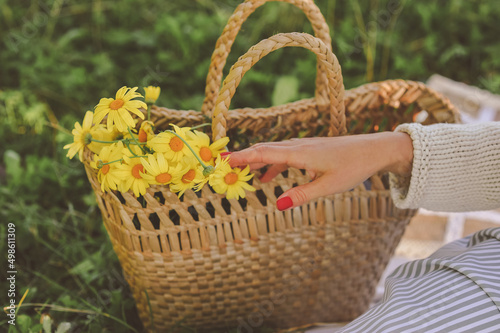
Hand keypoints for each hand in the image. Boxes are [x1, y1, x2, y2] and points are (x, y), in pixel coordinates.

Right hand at [227, 131, 412, 209]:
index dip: (242, 156)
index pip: (264, 153)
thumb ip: (302, 195)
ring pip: (273, 152)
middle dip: (243, 158)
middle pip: (264, 150)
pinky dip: (271, 165)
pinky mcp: (309, 151)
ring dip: (256, 162)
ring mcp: (304, 147)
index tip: (223, 160)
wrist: (374, 150)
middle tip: (223, 167)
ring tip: (240, 174)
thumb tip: (277, 205)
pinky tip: (267, 178)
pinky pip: (284, 156)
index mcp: (300, 153)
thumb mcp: (329, 186)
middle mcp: (298, 146)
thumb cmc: (353, 166)